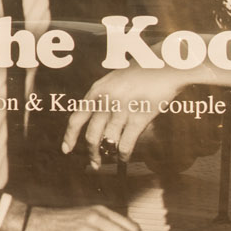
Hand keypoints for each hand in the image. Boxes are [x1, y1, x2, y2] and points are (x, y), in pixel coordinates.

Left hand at [61, 66, 196, 167]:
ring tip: (109, 160)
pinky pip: (126, 143)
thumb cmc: (139, 74)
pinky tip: (124, 158)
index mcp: (96, 92)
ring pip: (107, 142)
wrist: (164, 66)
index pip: (76, 119)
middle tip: (94, 164)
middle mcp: (105, 101)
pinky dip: (123, 155)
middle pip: (91, 135)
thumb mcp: (111, 81)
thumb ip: (100, 99)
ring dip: (108, 155)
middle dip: (91, 153)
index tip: (66, 150)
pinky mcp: (139, 117)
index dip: (69, 137)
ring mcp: (121, 109)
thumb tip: (93, 124)